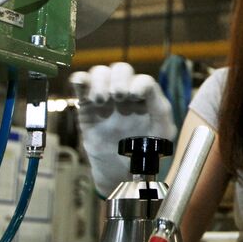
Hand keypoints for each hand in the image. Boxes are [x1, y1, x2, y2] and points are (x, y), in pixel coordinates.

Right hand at [70, 63, 175, 194]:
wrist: (120, 172)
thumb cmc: (144, 152)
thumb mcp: (162, 134)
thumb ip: (161, 111)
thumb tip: (150, 90)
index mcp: (146, 99)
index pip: (143, 80)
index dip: (139, 83)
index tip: (134, 95)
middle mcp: (126, 93)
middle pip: (121, 69)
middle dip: (119, 79)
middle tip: (117, 96)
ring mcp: (106, 98)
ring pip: (100, 73)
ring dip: (100, 81)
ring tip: (100, 100)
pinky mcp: (86, 106)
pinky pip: (81, 85)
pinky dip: (80, 80)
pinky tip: (81, 86)